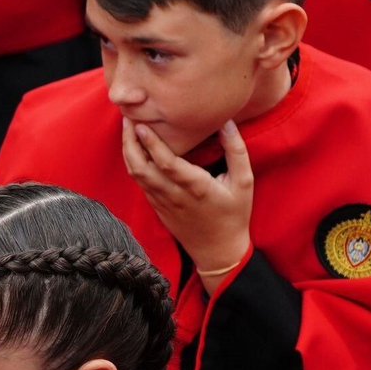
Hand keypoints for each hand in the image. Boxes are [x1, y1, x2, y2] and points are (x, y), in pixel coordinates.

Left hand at [122, 118, 252, 275]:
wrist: (218, 250)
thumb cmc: (234, 214)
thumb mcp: (244, 182)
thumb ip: (236, 151)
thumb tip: (226, 122)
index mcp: (195, 187)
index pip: (166, 163)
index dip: (151, 143)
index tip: (140, 124)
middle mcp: (174, 195)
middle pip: (142, 168)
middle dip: (130, 143)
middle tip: (126, 119)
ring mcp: (162, 203)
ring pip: (136, 176)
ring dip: (128, 152)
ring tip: (126, 130)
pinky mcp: (157, 207)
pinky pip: (140, 183)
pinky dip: (133, 164)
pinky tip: (133, 149)